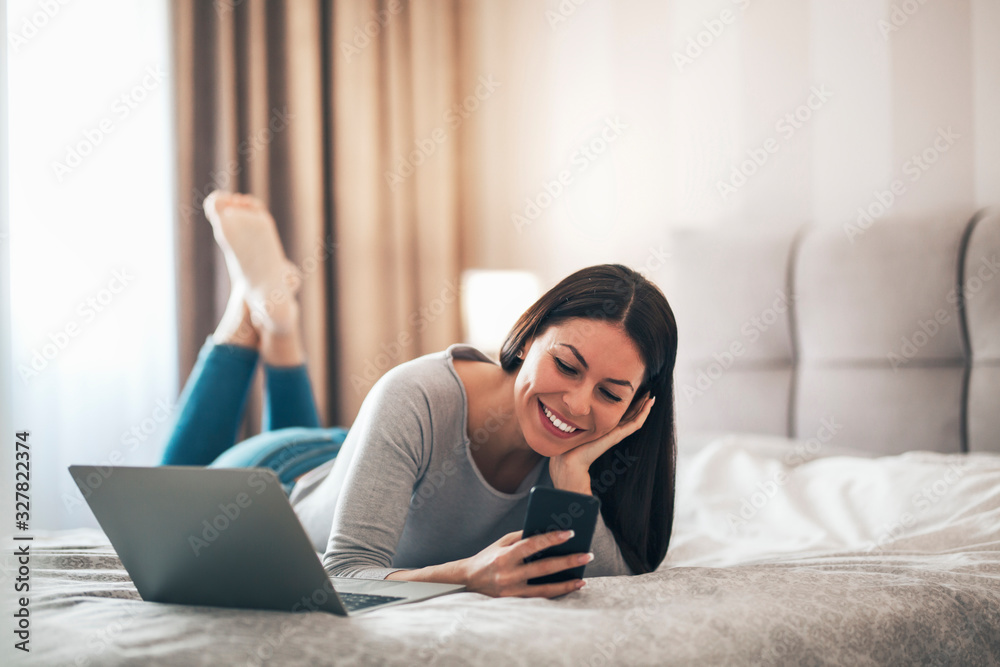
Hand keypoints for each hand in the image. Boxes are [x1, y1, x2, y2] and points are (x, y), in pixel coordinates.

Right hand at [460, 530, 590, 597]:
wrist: (468, 580)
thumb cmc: (488, 557)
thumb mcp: (501, 543)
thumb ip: (522, 537)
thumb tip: (547, 532)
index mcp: (504, 555)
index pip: (531, 544)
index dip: (551, 539)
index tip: (570, 533)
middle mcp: (508, 573)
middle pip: (543, 568)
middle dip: (567, 561)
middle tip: (587, 555)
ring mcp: (511, 590)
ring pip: (544, 589)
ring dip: (566, 584)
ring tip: (583, 579)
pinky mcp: (514, 601)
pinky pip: (539, 598)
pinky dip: (555, 593)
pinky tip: (569, 588)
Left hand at [549, 396, 654, 493]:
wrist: (569, 462)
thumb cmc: (569, 448)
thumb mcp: (575, 429)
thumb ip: (577, 422)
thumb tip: (568, 413)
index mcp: (603, 429)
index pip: (620, 416)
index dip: (628, 406)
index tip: (634, 393)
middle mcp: (611, 431)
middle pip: (630, 416)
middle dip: (639, 405)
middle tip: (648, 393)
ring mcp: (615, 434)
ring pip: (635, 420)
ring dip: (644, 409)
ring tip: (651, 398)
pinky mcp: (616, 436)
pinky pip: (634, 425)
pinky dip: (642, 415)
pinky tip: (648, 406)